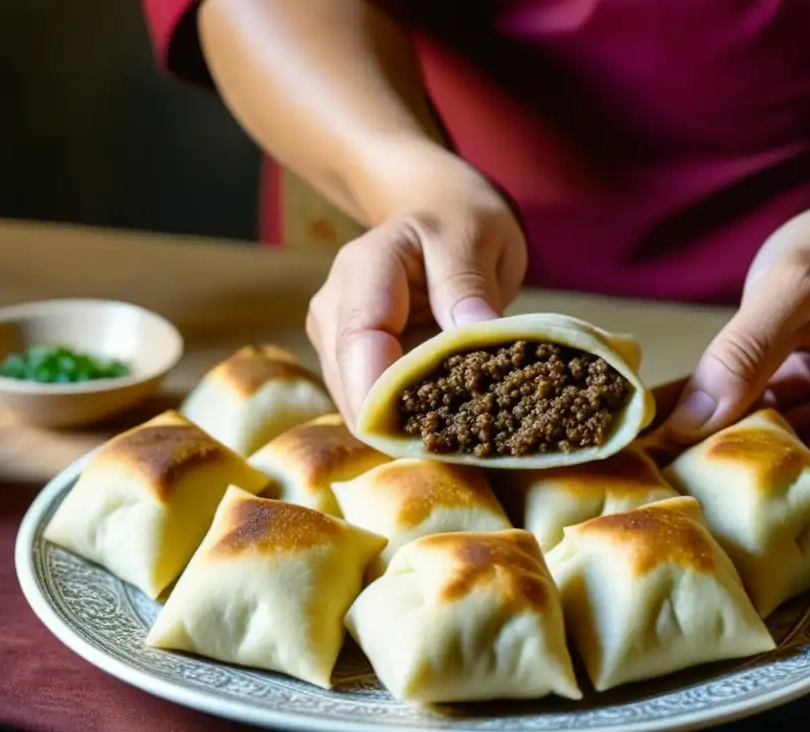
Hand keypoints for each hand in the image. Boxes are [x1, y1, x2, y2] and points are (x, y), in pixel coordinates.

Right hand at [306, 142, 527, 424]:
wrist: (430, 205)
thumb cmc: (455, 217)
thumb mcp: (474, 234)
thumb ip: (468, 284)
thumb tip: (475, 336)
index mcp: (365, 270)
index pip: (362, 342)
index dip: (388, 396)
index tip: (430, 436)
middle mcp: (335, 308)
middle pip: (353, 386)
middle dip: (402, 423)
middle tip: (465, 448)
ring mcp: (335, 338)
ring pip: (358, 405)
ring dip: (405, 427)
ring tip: (461, 439)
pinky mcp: (348, 362)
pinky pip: (372, 404)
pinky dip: (406, 420)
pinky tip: (446, 428)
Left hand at [662, 185, 809, 509]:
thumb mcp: (789, 282)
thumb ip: (743, 351)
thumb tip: (691, 425)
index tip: (767, 497)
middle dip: (790, 470)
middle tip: (716, 475)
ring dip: (768, 452)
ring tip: (699, 454)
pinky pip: (804, 431)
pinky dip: (761, 430)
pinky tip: (709, 431)